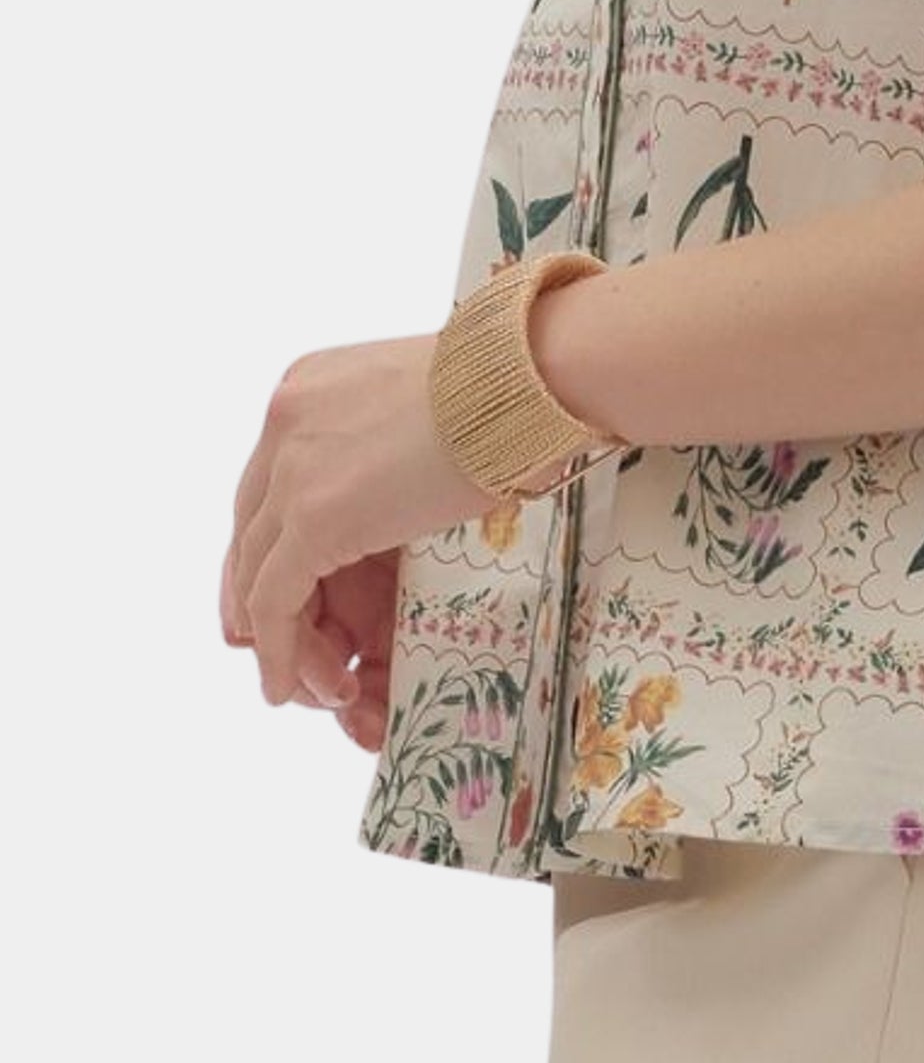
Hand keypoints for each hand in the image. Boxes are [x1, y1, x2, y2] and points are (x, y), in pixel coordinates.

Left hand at [223, 332, 500, 713]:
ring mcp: (293, 469)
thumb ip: (387, 444)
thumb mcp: (423, 407)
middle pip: (251, 530)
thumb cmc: (509, 388)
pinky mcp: (315, 518)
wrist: (533, 377)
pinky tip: (290, 684)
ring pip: (257, 574)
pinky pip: (275, 602)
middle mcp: (284, 422)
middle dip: (256, 596)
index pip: (265, 484)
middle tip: (269, 646)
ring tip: (304, 684)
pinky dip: (280, 651)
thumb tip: (400, 485)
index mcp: (307, 387)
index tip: (274, 589)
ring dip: (276, 638)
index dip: (266, 545)